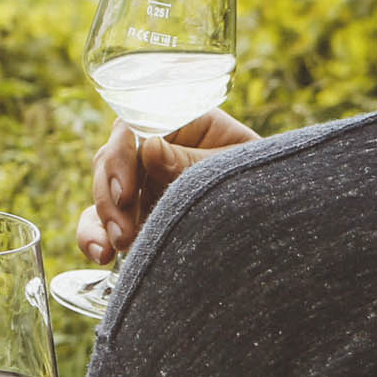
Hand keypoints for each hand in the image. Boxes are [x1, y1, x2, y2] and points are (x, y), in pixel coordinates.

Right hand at [75, 108, 257, 259]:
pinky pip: (103, 219)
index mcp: (183, 122)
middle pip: (112, 159)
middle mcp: (157, 148)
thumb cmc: (266, 185)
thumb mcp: (236, 171)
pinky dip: (94, 234)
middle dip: (109, 196)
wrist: (283, 225)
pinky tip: (99, 253)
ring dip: (100, 218)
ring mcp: (145, 182)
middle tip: (123, 232)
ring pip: (102, 190)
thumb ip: (193, 163)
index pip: (135, 125)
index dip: (120, 155)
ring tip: (110, 248)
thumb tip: (148, 149)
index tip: (125, 192)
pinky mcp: (139, 214)